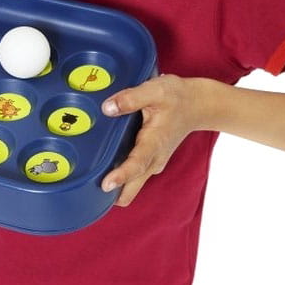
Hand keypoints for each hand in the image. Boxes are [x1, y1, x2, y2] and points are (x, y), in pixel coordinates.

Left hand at [100, 74, 200, 206]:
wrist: (197, 105)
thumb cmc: (177, 98)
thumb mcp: (155, 90)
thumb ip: (131, 98)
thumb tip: (107, 108)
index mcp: (154, 143)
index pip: (136, 165)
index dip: (121, 176)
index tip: (106, 185)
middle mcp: (153, 159)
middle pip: (131, 189)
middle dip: (111, 193)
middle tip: (87, 188)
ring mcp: (152, 163)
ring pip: (130, 186)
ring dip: (114, 185)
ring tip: (90, 177)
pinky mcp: (149, 160)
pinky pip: (132, 177)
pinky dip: (119, 176)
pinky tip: (105, 163)